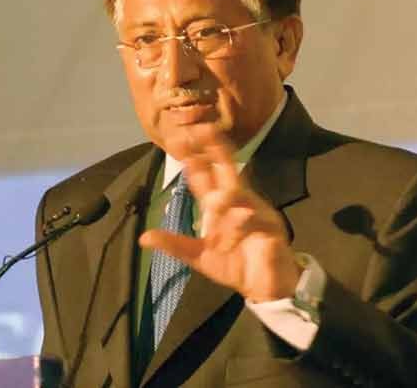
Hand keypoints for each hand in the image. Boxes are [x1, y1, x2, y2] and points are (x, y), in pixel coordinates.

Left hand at [139, 124, 300, 301]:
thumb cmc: (235, 266)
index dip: (194, 160)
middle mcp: (238, 203)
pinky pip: (253, 221)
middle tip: (204, 129)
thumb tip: (145, 237)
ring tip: (215, 206)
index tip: (181, 141)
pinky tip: (230, 239)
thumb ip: (175, 245)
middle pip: (227, 170)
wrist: (265, 287)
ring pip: (239, 195)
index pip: (205, 179)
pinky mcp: (271, 227)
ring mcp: (256, 212)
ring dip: (226, 201)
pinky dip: (239, 229)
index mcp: (220, 208)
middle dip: (216, 150)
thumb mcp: (199, 257)